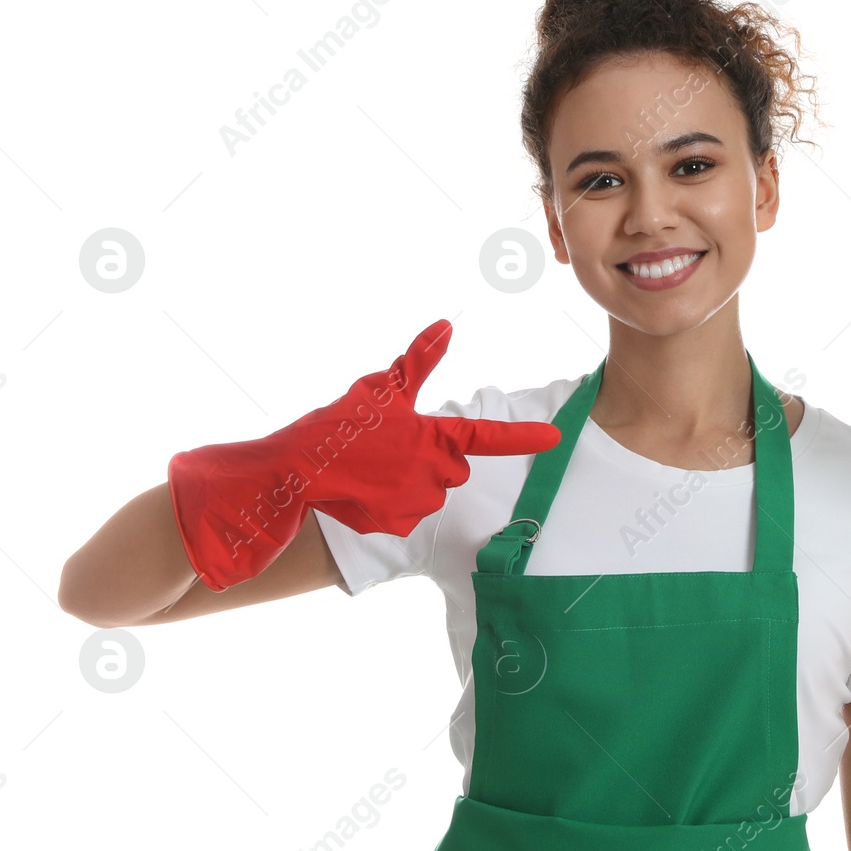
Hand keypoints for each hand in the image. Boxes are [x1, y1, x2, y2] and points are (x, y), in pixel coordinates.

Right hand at [167, 320, 560, 590]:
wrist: (295, 475)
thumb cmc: (337, 427)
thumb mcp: (379, 389)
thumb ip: (419, 361)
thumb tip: (447, 324)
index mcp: (436, 437)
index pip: (491, 435)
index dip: (525, 437)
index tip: (554, 435)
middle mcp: (437, 473)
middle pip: (453, 464)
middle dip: (429, 456)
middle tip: (388, 447)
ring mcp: (420, 503)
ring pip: (430, 489)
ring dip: (409, 480)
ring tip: (371, 469)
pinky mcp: (400, 526)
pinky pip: (408, 513)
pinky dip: (389, 504)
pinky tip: (364, 492)